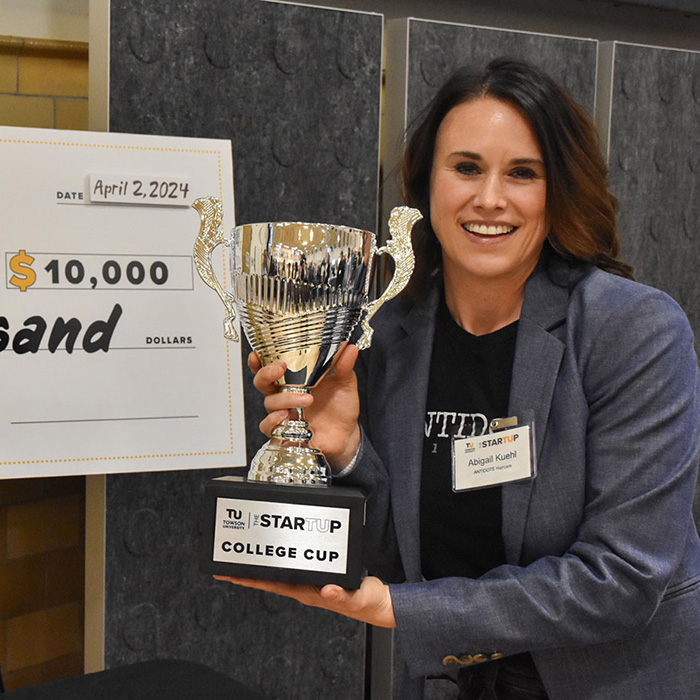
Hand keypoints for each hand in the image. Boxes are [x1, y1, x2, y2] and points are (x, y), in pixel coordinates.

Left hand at [213, 575, 395, 627]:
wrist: (380, 603)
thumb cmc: (368, 602)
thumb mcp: (357, 597)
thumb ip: (342, 594)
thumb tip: (326, 590)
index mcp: (310, 593)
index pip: (274, 584)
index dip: (252, 579)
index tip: (232, 575)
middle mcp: (306, 589)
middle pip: (270, 579)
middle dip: (248, 574)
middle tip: (226, 567)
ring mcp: (311, 584)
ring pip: (279, 575)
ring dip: (261, 569)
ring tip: (244, 562)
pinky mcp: (319, 577)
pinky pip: (293, 570)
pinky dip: (281, 563)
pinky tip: (276, 558)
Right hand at [249, 344, 361, 470]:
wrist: (346, 434)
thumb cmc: (341, 408)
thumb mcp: (345, 384)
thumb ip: (344, 366)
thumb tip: (349, 348)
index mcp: (295, 379)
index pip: (271, 366)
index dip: (259, 359)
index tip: (258, 352)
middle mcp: (286, 395)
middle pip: (262, 382)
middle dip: (266, 373)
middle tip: (281, 368)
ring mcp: (284, 413)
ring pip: (270, 403)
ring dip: (285, 398)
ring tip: (307, 399)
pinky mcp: (285, 430)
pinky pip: (268, 427)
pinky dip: (273, 421)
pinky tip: (286, 417)